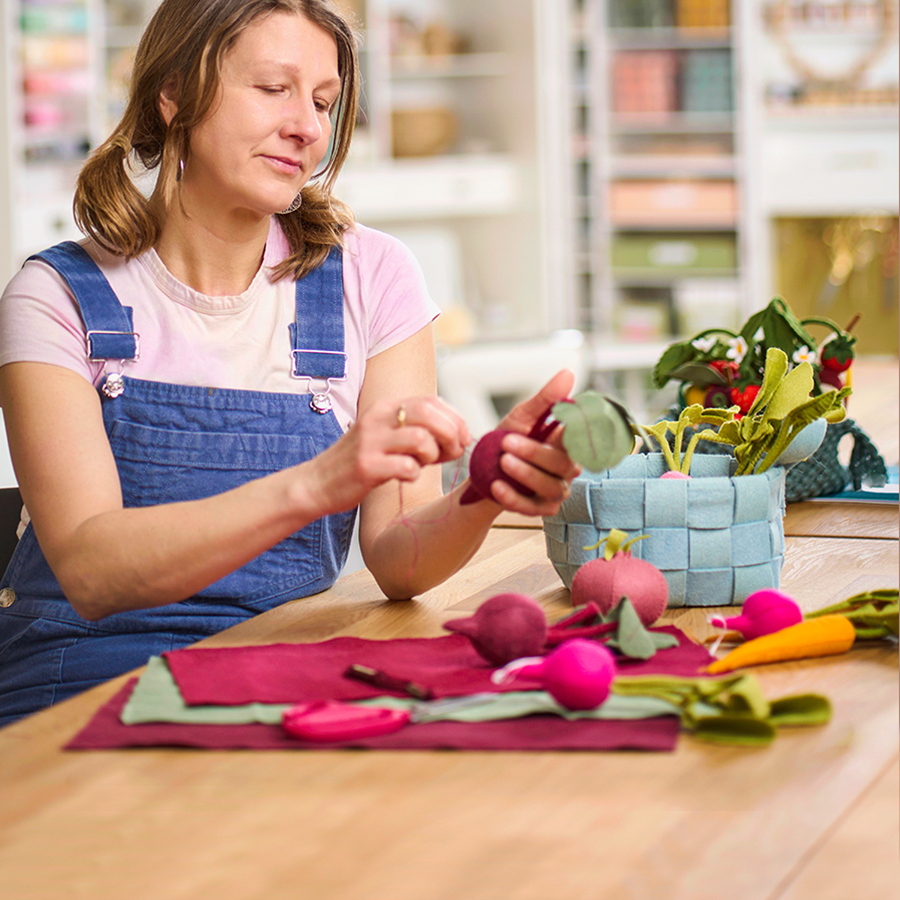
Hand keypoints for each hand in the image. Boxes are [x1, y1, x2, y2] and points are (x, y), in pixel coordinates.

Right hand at [303, 395, 470, 515]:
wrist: (317, 483)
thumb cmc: (361, 462)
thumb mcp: (387, 436)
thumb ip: (419, 431)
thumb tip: (460, 436)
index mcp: (385, 407)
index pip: (432, 401)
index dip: (455, 419)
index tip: (463, 438)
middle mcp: (378, 418)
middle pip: (429, 414)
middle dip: (451, 433)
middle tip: (453, 452)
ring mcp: (371, 442)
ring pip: (421, 439)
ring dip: (432, 455)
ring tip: (422, 464)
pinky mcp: (366, 466)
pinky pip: (406, 467)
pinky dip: (414, 474)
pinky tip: (405, 476)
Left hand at [488, 369, 581, 515]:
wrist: (483, 471)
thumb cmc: (506, 441)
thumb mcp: (522, 417)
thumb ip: (546, 399)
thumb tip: (568, 373)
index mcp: (568, 444)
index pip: (582, 439)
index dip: (576, 434)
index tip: (556, 426)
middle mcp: (568, 468)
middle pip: (563, 464)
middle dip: (534, 453)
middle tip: (507, 442)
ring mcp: (556, 491)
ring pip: (550, 486)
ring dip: (525, 474)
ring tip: (502, 462)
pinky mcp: (542, 510)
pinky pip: (533, 508)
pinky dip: (514, 498)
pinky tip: (497, 487)